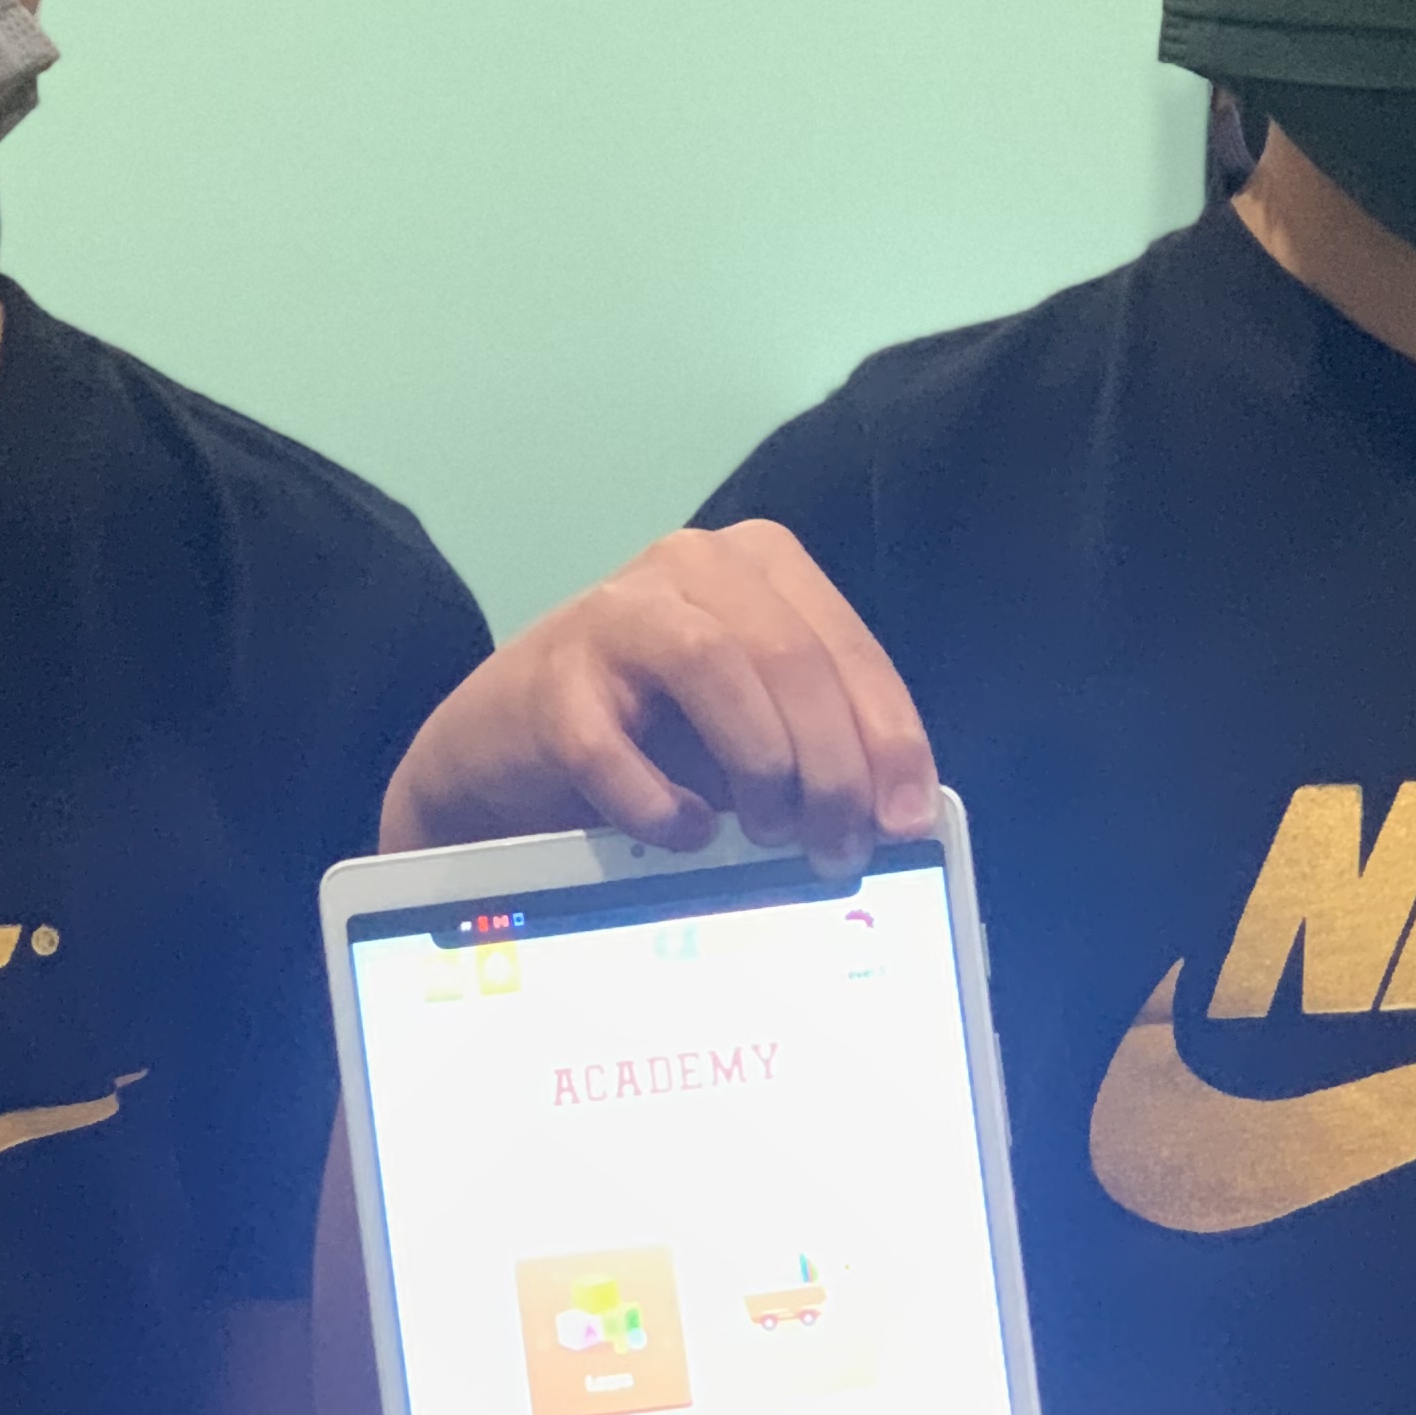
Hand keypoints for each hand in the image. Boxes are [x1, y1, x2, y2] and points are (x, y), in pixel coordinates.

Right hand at [381, 523, 936, 880]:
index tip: (907, 822)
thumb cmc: (651, 736)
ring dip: (760, 764)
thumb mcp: (755, 730)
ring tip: (770, 835)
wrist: (508, 749)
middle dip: (831, 766)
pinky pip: (611, 742)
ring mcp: (614, 611)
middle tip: (837, 850)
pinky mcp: (550, 677)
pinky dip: (658, 801)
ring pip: (715, 664)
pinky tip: (682, 832)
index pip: (849, 648)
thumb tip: (896, 816)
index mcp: (761, 567)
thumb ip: (821, 746)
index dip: (890, 739)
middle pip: (791, 655)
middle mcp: (691, 564)